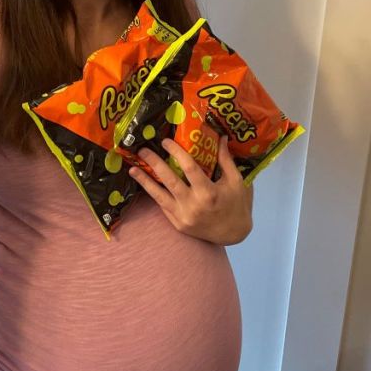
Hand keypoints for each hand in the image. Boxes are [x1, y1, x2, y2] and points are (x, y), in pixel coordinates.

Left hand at [128, 136, 253, 244]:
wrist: (234, 234)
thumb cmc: (237, 205)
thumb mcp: (236, 181)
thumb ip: (226, 160)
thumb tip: (219, 137)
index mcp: (209, 193)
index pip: (189, 168)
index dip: (176, 152)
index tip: (165, 141)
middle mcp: (193, 205)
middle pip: (169, 180)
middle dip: (154, 163)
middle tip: (142, 150)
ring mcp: (183, 217)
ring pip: (159, 196)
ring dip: (144, 181)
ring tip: (132, 169)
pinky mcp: (178, 225)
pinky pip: (163, 206)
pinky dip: (154, 194)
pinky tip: (145, 184)